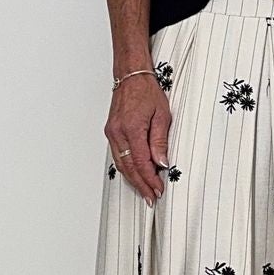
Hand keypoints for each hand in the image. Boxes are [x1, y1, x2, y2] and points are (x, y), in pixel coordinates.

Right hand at [105, 75, 170, 203]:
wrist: (131, 76)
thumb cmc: (147, 91)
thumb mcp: (162, 115)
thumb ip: (160, 141)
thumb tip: (161, 162)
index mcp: (132, 128)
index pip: (142, 162)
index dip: (150, 179)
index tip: (158, 190)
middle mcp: (118, 133)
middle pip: (129, 167)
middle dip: (141, 185)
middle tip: (151, 198)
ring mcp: (112, 133)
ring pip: (121, 164)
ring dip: (133, 179)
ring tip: (144, 191)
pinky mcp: (111, 132)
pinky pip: (117, 156)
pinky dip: (126, 168)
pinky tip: (134, 175)